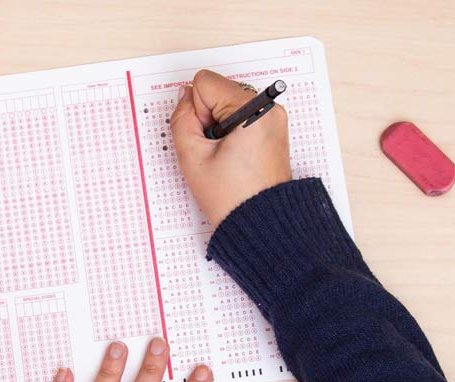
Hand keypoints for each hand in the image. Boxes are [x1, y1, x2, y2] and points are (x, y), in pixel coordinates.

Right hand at [170, 70, 291, 226]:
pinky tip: (233, 158)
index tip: (206, 140)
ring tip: (225, 158)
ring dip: (219, 128)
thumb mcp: (192, 158)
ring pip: (228, 105)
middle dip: (208, 119)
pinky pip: (242, 117)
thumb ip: (181, 120)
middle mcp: (269, 107)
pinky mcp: (273, 129)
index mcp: (253, 109)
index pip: (205, 83)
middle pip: (218, 91)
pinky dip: (232, 133)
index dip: (195, 113)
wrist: (261, 225)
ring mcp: (274, 118)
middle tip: (214, 153)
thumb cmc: (232, 199)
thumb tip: (184, 97)